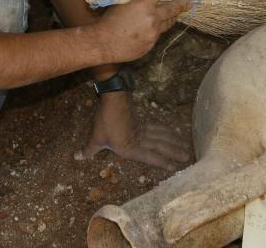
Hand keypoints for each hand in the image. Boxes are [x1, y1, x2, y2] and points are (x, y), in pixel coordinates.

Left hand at [76, 90, 190, 170]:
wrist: (113, 98)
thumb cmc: (105, 120)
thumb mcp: (96, 137)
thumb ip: (89, 149)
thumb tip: (77, 157)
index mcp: (131, 147)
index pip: (150, 157)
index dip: (163, 162)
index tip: (175, 167)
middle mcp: (140, 139)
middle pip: (161, 146)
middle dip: (174, 152)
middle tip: (187, 157)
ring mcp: (143, 128)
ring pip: (162, 136)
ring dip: (174, 141)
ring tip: (185, 146)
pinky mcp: (142, 120)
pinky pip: (157, 127)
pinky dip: (166, 130)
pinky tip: (172, 131)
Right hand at [94, 0, 190, 63]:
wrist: (102, 44)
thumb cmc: (108, 22)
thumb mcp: (121, 4)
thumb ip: (136, 0)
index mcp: (143, 4)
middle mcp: (152, 18)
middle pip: (172, 9)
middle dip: (181, 5)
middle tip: (188, 3)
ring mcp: (153, 33)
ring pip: (167, 24)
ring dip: (170, 18)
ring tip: (174, 15)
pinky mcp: (151, 44)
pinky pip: (157, 36)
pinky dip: (155, 31)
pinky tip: (149, 30)